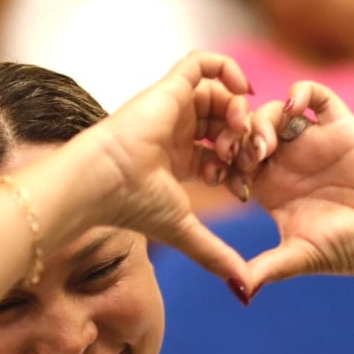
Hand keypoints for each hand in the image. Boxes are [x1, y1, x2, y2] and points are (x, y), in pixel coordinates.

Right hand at [89, 51, 256, 283]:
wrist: (105, 178)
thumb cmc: (134, 204)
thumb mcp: (185, 231)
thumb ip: (214, 254)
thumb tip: (243, 291)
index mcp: (176, 160)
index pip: (217, 153)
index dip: (237, 165)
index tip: (242, 185)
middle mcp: (174, 131)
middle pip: (221, 124)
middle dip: (242, 139)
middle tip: (248, 156)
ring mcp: (172, 107)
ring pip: (218, 95)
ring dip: (238, 112)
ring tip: (240, 131)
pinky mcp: (170, 87)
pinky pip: (204, 62)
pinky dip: (228, 69)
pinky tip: (243, 91)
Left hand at [224, 81, 353, 295]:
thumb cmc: (348, 251)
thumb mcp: (301, 256)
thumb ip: (267, 268)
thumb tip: (238, 291)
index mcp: (270, 188)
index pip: (232, 161)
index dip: (221, 162)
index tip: (222, 175)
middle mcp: (288, 161)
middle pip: (247, 130)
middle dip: (236, 136)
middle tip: (240, 152)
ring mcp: (313, 142)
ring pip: (274, 110)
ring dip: (262, 118)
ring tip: (267, 141)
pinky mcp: (341, 127)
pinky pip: (315, 95)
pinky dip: (299, 92)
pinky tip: (293, 107)